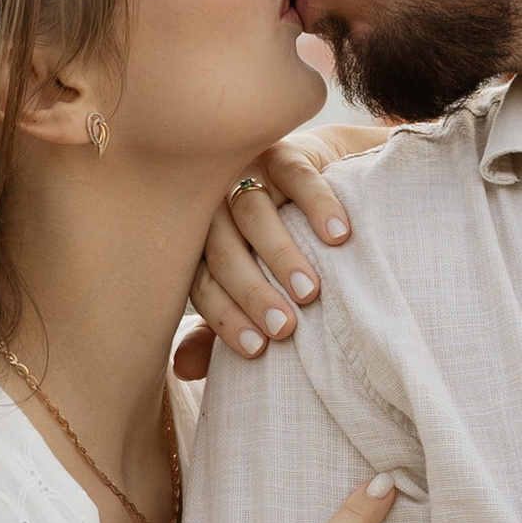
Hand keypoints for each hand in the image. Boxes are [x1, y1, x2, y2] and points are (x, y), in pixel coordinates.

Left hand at [173, 128, 384, 378]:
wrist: (322, 178)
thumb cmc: (282, 246)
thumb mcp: (253, 286)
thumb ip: (220, 326)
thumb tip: (183, 370)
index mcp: (200, 244)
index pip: (202, 283)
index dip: (224, 318)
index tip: (258, 349)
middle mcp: (215, 207)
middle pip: (223, 250)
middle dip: (252, 292)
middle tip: (285, 327)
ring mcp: (248, 173)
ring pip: (254, 213)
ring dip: (281, 255)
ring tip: (310, 291)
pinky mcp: (286, 152)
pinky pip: (297, 177)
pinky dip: (318, 207)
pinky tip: (339, 238)